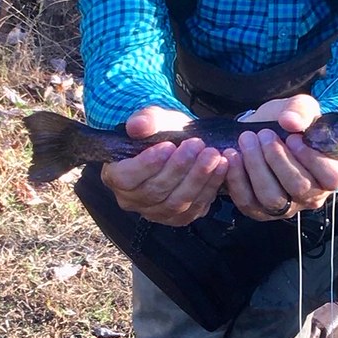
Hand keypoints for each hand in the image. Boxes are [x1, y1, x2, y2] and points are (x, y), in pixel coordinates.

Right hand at [101, 105, 227, 226]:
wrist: (177, 144)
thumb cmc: (159, 132)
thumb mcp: (153, 119)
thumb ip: (145, 120)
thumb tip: (138, 125)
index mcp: (115, 176)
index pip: (126, 178)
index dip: (146, 165)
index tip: (167, 146)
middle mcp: (132, 200)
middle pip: (155, 191)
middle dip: (180, 168)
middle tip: (198, 145)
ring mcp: (156, 213)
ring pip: (177, 203)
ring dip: (198, 178)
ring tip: (213, 156)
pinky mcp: (179, 218)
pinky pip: (195, 208)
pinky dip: (210, 188)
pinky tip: (221, 168)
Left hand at [224, 95, 337, 219]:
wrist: (261, 131)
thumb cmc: (288, 122)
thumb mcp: (300, 107)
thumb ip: (301, 110)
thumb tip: (291, 121)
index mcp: (331, 171)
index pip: (332, 177)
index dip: (312, 158)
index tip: (293, 138)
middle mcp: (312, 195)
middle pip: (299, 187)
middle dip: (277, 158)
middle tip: (264, 134)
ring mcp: (286, 207)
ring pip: (272, 197)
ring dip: (256, 166)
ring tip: (246, 140)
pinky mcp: (260, 211)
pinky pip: (248, 202)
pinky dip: (237, 178)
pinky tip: (232, 156)